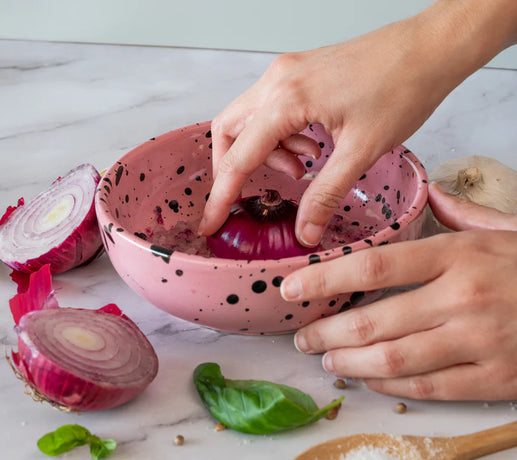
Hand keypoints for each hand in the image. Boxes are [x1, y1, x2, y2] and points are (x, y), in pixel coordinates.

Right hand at [199, 0, 512, 245]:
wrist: (430, 48)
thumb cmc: (402, 88)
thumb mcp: (362, 151)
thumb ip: (325, 194)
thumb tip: (305, 232)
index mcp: (286, 99)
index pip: (239, 156)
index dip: (221, 196)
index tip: (209, 223)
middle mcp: (277, 80)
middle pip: (229, 131)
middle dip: (234, 169)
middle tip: (254, 195)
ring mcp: (287, 73)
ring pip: (248, 120)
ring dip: (264, 153)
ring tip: (303, 167)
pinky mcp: (300, 75)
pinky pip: (271, 111)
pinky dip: (280, 137)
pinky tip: (312, 147)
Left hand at [280, 184, 516, 399]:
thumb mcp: (506, 229)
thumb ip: (463, 214)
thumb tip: (432, 193)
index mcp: (459, 254)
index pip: (373, 266)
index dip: (324, 280)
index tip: (291, 289)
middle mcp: (463, 297)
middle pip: (374, 321)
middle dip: (327, 332)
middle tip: (303, 337)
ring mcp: (479, 342)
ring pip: (393, 359)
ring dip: (349, 363)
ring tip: (326, 359)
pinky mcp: (495, 378)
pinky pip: (426, 387)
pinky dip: (388, 385)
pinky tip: (367, 379)